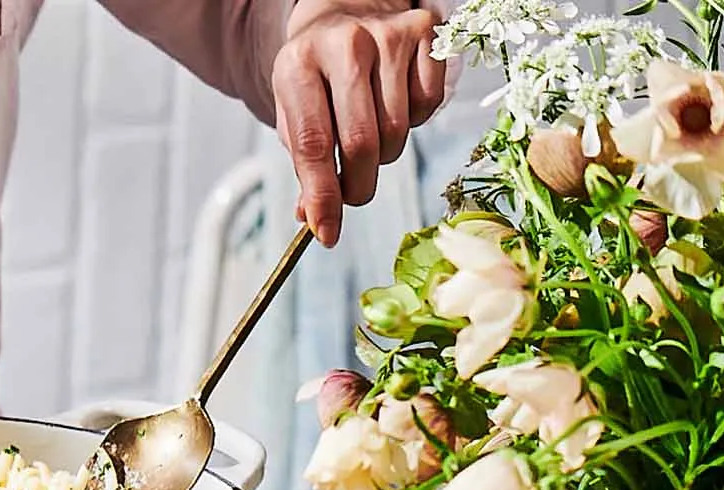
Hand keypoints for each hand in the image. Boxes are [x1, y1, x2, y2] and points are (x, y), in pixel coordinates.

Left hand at [272, 0, 447, 248]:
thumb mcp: (295, 115)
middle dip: (357, 186)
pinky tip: (394, 104)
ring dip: (383, 155)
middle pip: (361, 144)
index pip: (312, 144)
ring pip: (396, 132)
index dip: (322, 197)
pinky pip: (427, 107)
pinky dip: (413, 122)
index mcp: (298, 66)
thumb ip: (305, 166)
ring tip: (369, 135)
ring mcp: (389, 34)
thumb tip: (315, 218)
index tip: (327, 233)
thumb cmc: (317, 78)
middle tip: (352, 194)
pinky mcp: (425, 31)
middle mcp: (345, 44)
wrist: (344, 15)